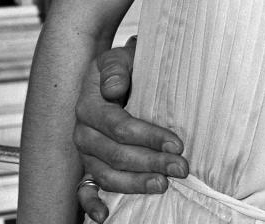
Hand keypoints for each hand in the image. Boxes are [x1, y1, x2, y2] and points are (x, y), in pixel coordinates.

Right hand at [73, 39, 188, 221]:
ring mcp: (85, 152)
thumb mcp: (120, 57)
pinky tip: (105, 217)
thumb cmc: (122, 66)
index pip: (120, 126)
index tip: (177, 143)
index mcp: (89, 105)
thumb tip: (113, 89)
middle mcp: (83, 132)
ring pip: (107, 175)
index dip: (149, 137)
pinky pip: (84, 191)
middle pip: (116, 154)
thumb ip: (116, 68)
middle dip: (151, 162)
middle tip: (181, 167)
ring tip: (164, 185)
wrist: (110, 74)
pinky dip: (91, 205)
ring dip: (136, 184)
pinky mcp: (87, 166)